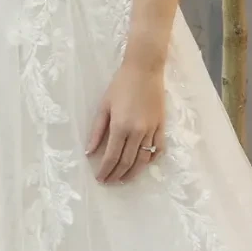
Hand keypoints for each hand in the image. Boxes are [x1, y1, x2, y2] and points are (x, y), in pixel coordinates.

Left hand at [84, 57, 165, 182]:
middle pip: (127, 162)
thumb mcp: (104, 106)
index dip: (105, 171)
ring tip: (124, 179)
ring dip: (133, 173)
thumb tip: (89, 151)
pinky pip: (158, 149)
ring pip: (143, 159)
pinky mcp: (161, 126)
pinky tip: (144, 163)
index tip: (100, 178)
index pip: (111, 157)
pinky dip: (151, 159)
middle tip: (109, 181)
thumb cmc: (120, 84)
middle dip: (117, 175)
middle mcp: (137, 132)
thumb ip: (97, 131)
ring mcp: (152, 130)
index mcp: (121, 127)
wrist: (145, 69)